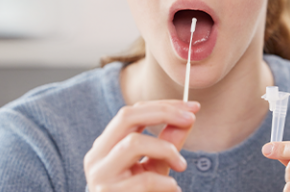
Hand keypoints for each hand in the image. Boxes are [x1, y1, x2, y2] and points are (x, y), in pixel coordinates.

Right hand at [84, 100, 199, 191]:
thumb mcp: (155, 167)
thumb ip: (168, 143)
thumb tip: (188, 118)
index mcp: (105, 146)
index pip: (131, 112)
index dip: (163, 105)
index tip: (192, 108)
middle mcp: (96, 157)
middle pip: (127, 116)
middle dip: (164, 113)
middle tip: (190, 119)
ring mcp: (100, 177)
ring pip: (134, 143)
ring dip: (166, 148)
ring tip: (181, 165)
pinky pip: (144, 180)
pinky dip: (166, 182)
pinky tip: (173, 189)